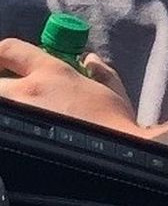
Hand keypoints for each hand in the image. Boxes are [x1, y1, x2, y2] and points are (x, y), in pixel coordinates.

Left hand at [0, 38, 139, 134]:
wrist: (117, 156)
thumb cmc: (116, 122)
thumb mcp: (111, 88)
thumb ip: (98, 71)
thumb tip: (90, 61)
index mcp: (52, 72)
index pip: (9, 49)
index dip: (0, 54)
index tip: (2, 61)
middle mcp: (29, 91)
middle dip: (1, 84)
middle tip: (12, 91)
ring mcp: (19, 117)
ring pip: (2, 105)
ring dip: (10, 108)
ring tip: (23, 117)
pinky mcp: (17, 142)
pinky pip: (8, 130)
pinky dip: (12, 130)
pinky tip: (25, 137)